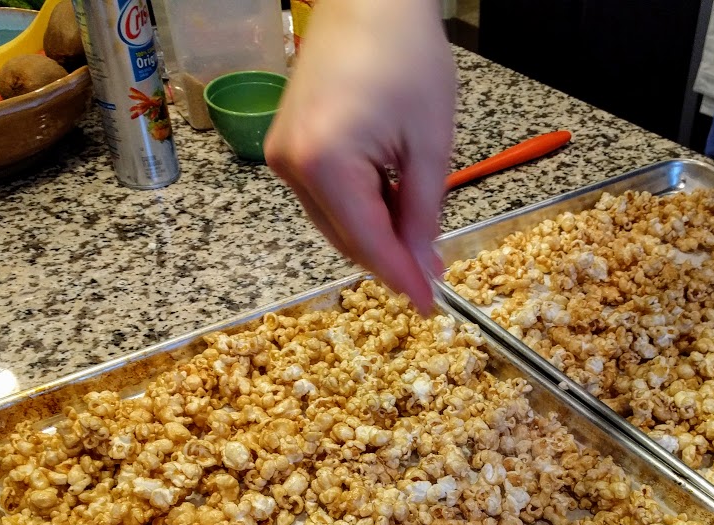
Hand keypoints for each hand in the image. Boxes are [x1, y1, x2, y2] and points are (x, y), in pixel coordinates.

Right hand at [265, 0, 455, 313]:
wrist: (368, 0)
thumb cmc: (406, 56)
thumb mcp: (430, 144)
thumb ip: (423, 213)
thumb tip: (420, 265)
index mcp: (326, 162)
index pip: (368, 243)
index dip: (401, 278)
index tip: (429, 306)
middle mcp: (292, 166)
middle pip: (347, 239)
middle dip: (390, 258)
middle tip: (431, 270)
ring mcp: (282, 157)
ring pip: (335, 224)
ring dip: (375, 234)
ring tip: (416, 227)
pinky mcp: (285, 148)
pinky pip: (325, 199)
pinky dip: (358, 210)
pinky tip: (388, 199)